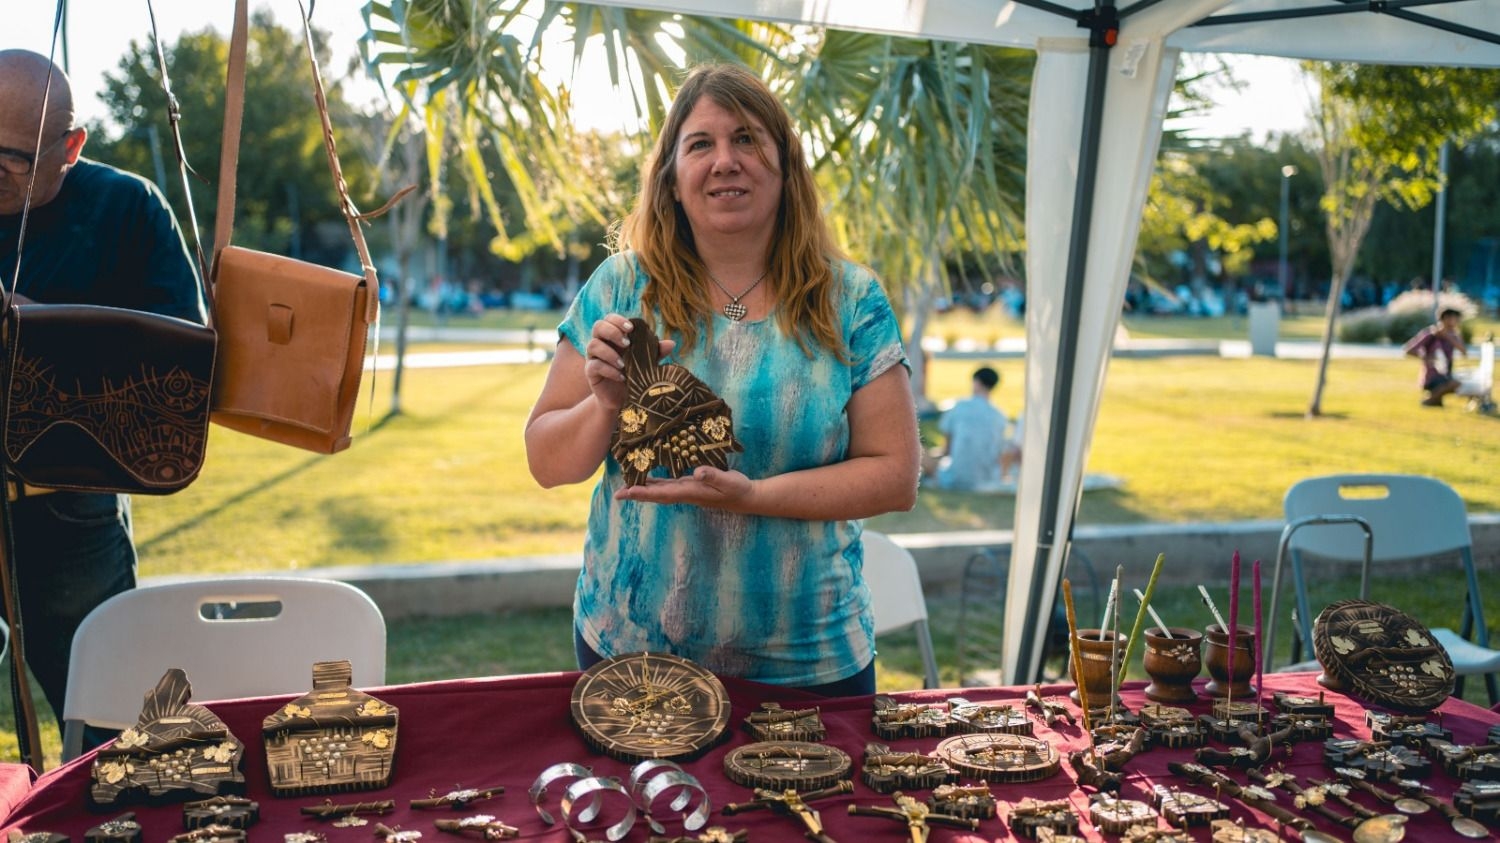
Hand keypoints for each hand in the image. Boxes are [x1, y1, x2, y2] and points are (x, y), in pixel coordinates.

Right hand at [583, 315, 674, 412]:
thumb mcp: (647, 364)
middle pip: (598, 326)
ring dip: (609, 352)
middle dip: (612, 331)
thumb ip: (656, 352)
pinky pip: (594, 365)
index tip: (631, 328)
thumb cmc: (634, 376)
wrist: (623, 399)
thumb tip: (671, 343)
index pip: (609, 319)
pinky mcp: (590, 372)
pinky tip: (621, 377)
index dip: (618, 320)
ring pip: (593, 345)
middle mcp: (601, 343)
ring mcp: (594, 357)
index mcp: (614, 336)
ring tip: (624, 364)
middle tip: (627, 343)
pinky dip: (608, 369)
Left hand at [614, 465, 751, 509]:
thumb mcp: (729, 481)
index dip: (645, 493)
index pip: (664, 493)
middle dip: (637, 494)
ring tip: (625, 487)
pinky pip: (668, 484)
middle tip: (618, 495)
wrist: (747, 497)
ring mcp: (687, 490)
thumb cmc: (739, 489)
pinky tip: (647, 478)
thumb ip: (714, 476)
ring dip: (643, 489)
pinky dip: (655, 482)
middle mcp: (685, 493)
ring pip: (660, 490)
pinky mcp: (690, 486)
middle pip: (656, 494)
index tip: (628, 493)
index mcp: (691, 492)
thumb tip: (697, 473)